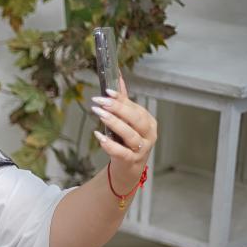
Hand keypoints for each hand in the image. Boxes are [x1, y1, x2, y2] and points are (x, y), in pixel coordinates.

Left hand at [91, 76, 157, 190]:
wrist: (128, 169)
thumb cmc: (127, 142)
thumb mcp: (127, 121)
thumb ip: (123, 101)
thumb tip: (118, 77)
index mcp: (147, 121)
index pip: (134, 107)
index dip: (120, 99)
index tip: (106, 91)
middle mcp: (148, 134)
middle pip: (135, 119)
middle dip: (117, 109)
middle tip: (99, 101)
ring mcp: (141, 149)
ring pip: (130, 134)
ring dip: (114, 123)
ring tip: (99, 113)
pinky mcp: (131, 161)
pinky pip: (121, 152)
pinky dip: (110, 144)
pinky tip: (98, 136)